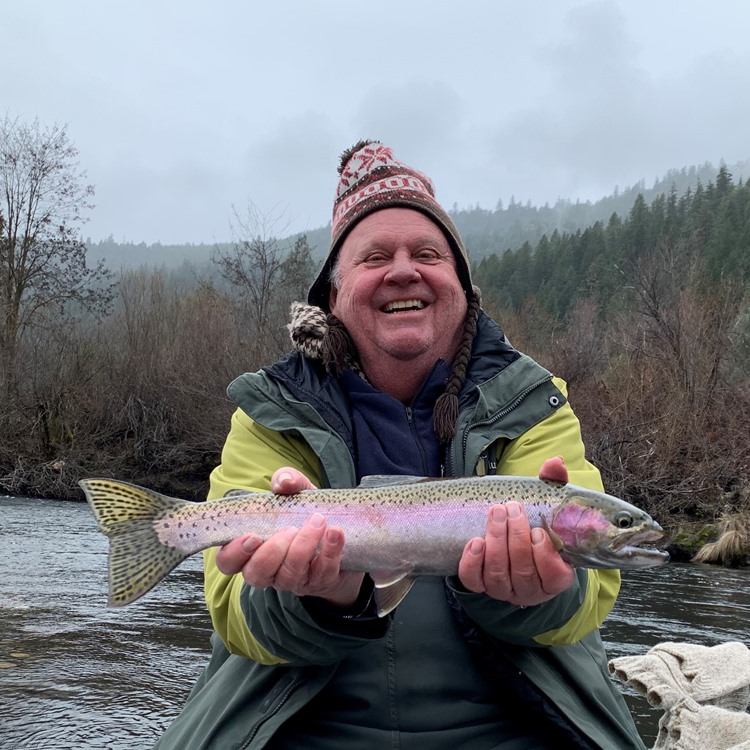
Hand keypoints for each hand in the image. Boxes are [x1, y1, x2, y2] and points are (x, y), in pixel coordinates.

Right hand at [215, 467, 364, 607]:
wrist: (345, 534)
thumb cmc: (306, 514)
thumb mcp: (297, 493)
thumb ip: (287, 481)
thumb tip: (283, 481)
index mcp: (252, 549)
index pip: (228, 561)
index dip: (234, 553)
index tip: (252, 536)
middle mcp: (269, 570)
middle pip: (257, 573)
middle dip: (272, 551)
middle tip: (290, 528)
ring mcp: (294, 580)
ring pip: (290, 574)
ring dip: (304, 546)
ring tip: (318, 521)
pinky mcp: (321, 581)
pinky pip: (322, 573)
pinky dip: (330, 551)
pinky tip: (335, 533)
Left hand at [456, 456, 574, 606]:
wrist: (512, 543)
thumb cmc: (536, 525)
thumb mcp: (548, 507)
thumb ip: (553, 485)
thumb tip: (554, 462)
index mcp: (556, 577)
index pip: (554, 576)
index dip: (545, 555)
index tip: (538, 530)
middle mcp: (530, 590)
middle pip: (522, 571)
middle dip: (516, 537)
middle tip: (512, 509)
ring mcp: (504, 589)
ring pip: (497, 573)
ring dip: (496, 541)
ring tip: (496, 513)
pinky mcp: (481, 585)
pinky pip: (473, 580)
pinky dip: (472, 562)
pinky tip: (475, 541)